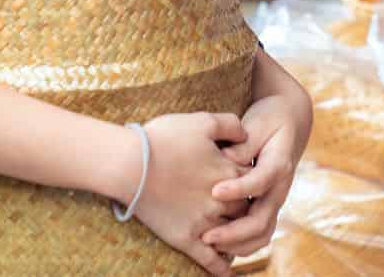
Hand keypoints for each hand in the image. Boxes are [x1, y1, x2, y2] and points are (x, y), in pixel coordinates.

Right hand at [132, 113, 252, 275]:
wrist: (130, 164)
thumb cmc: (163, 139)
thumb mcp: (202, 121)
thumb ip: (231, 125)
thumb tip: (246, 135)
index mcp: (230, 174)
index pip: (253, 181)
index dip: (248, 180)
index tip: (242, 178)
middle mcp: (222, 202)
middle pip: (246, 211)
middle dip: (246, 210)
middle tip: (244, 210)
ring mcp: (204, 223)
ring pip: (233, 237)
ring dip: (238, 239)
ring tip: (238, 241)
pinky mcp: (185, 238)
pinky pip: (210, 259)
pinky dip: (221, 268)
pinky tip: (227, 274)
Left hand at [203, 91, 312, 257]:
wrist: (290, 122)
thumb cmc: (269, 119)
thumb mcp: (258, 122)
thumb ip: (243, 143)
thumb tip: (225, 159)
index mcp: (279, 164)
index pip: (260, 182)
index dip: (238, 189)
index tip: (214, 191)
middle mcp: (279, 188)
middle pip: (262, 221)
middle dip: (233, 233)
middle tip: (206, 237)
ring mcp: (274, 201)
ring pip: (262, 234)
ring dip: (236, 245)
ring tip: (208, 247)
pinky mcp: (266, 207)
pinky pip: (257, 234)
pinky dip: (239, 244)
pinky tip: (216, 245)